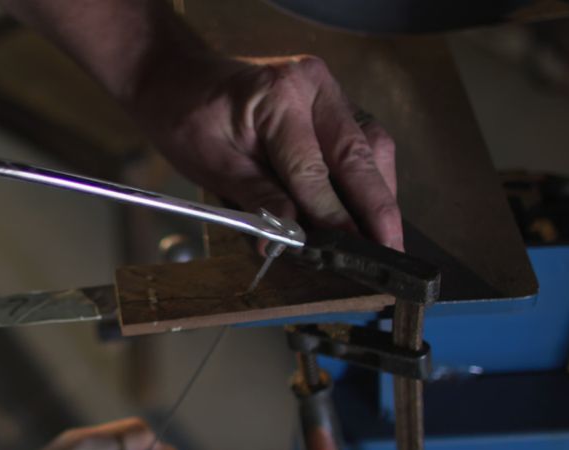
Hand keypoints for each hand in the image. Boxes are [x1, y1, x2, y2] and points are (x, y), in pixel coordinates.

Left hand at [134, 54, 402, 251]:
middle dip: (378, 207)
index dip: (334, 217)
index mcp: (277, 95)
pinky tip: (367, 209)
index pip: (313, 170)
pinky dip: (368, 175)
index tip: (351, 253)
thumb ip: (256, 200)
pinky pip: (362, 139)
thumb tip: (289, 239)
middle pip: (360, 153)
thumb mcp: (210, 165)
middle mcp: (312, 84)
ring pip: (372, 145)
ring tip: (384, 238)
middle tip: (391, 252)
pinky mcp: (331, 99)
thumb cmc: (186, 116)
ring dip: (380, 192)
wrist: (177, 77)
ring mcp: (327, 88)